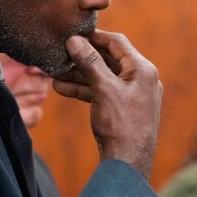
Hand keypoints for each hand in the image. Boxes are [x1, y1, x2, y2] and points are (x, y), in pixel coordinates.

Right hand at [52, 31, 161, 179]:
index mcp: (142, 70)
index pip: (118, 43)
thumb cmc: (121, 124)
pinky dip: (84, 89)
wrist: (128, 163)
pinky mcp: (123, 109)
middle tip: (60, 52)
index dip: (95, 36)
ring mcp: (133, 95)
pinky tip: (61, 88)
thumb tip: (75, 40)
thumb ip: (89, 62)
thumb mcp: (103, 88)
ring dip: (79, 74)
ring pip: (103, 77)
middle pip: (109, 60)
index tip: (74, 34)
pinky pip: (102, 92)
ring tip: (54, 72)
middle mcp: (141, 80)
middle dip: (83, 57)